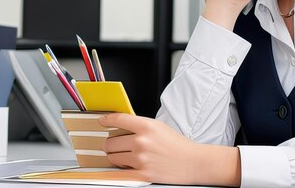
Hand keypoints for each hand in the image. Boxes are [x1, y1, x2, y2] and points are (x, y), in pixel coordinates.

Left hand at [99, 113, 239, 185]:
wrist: (193, 162)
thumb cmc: (178, 145)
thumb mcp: (160, 127)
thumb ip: (141, 127)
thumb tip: (122, 129)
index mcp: (147, 126)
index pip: (119, 120)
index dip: (107, 120)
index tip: (102, 121)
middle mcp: (142, 141)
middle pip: (110, 142)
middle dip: (111, 144)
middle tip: (115, 145)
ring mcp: (141, 159)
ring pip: (112, 157)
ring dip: (115, 157)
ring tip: (124, 156)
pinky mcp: (142, 174)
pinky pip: (119, 172)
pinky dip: (120, 169)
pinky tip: (126, 165)